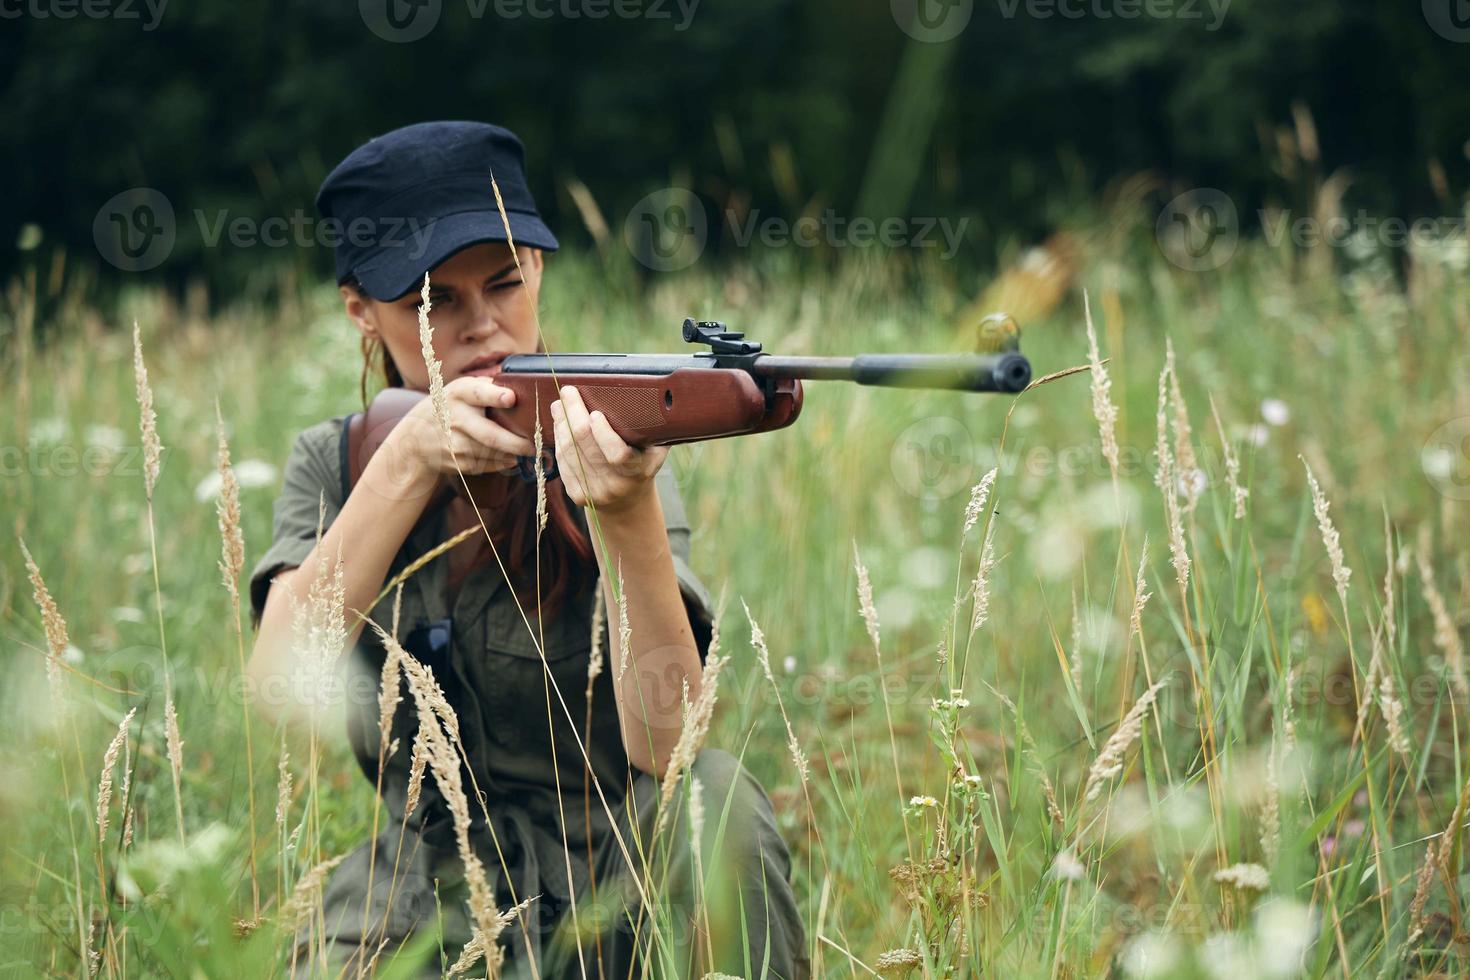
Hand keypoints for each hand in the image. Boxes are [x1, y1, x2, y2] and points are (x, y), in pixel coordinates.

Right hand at [388, 376, 536, 485]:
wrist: (416, 439)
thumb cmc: (449, 407)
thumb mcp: (461, 390)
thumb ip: (487, 387)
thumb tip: (524, 386)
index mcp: (459, 394)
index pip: (478, 393)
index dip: (495, 396)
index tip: (511, 398)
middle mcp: (455, 418)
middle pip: (491, 435)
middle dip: (517, 442)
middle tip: (536, 444)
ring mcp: (455, 444)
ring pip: (493, 453)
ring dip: (513, 454)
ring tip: (528, 449)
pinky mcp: (458, 463)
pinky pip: (488, 465)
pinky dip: (503, 462)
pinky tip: (510, 457)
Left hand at [550, 385, 667, 514]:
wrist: (628, 501)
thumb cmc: (643, 463)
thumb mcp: (655, 450)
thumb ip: (652, 427)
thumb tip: (646, 392)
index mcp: (637, 472)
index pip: (618, 454)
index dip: (603, 433)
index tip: (596, 413)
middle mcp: (614, 485)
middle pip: (586, 446)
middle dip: (574, 414)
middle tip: (568, 392)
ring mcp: (593, 492)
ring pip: (569, 452)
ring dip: (561, 424)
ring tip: (560, 404)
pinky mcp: (577, 495)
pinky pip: (563, 462)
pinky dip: (559, 439)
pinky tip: (559, 424)